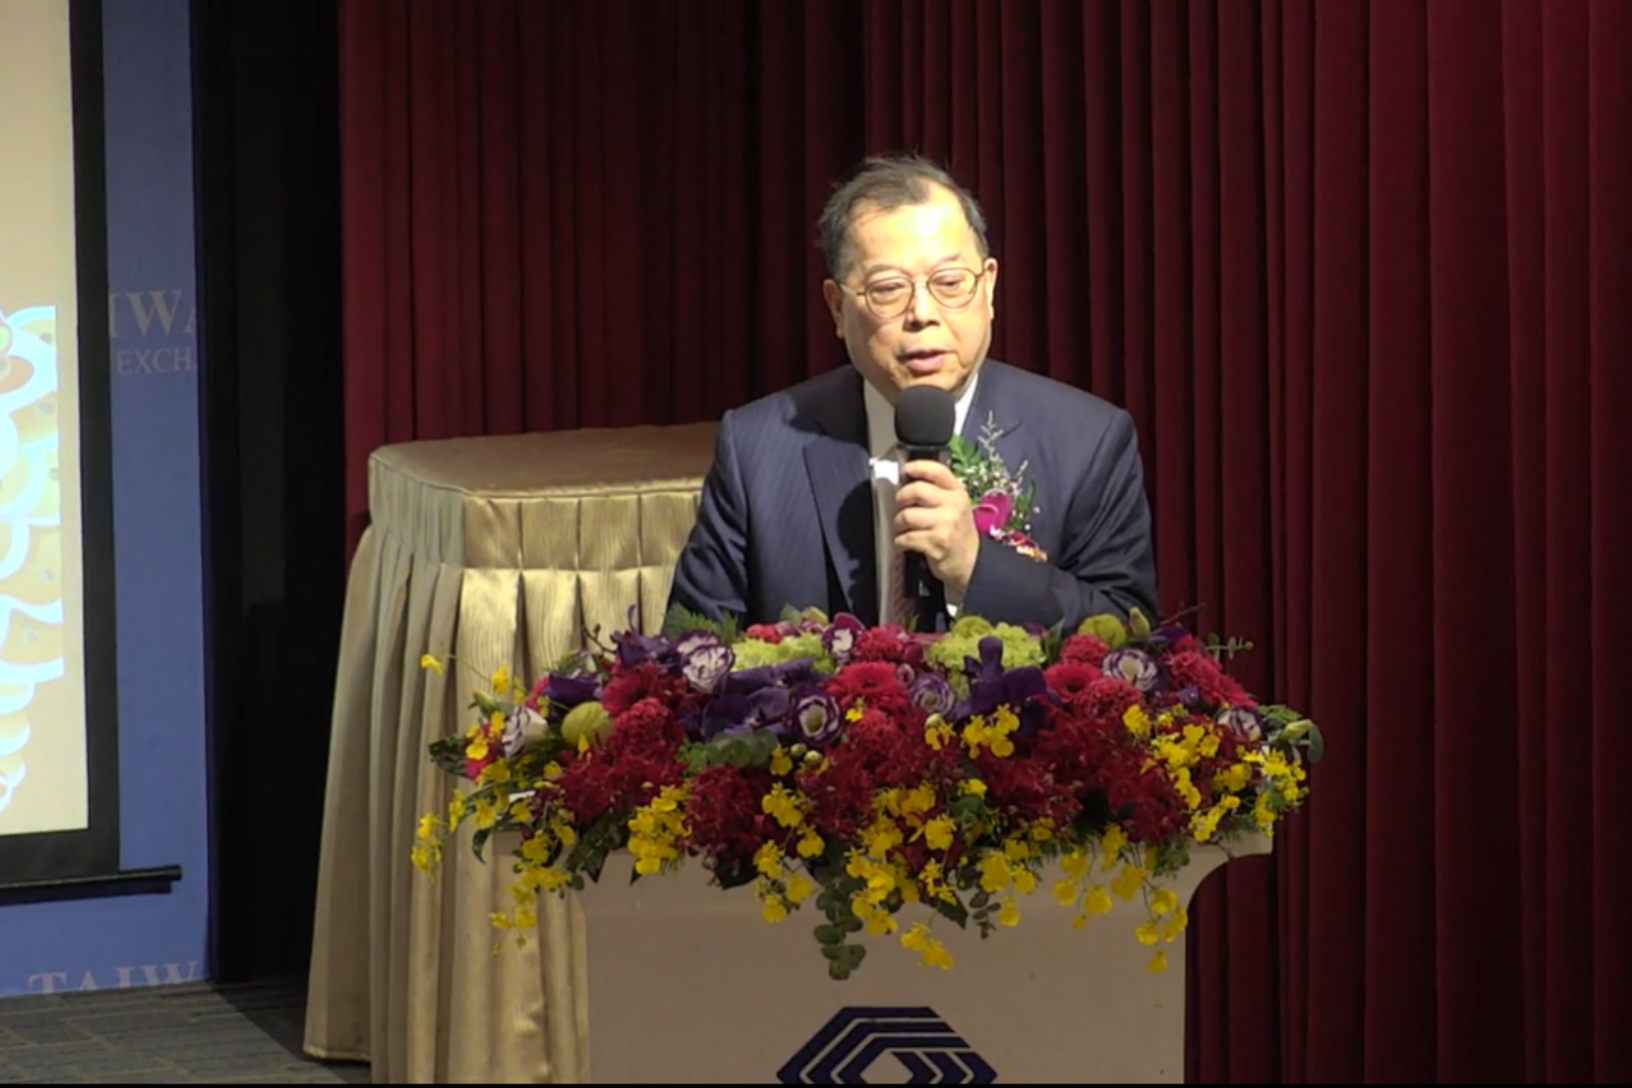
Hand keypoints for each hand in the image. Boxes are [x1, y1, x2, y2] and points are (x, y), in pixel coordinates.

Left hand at [893, 459, 979, 597]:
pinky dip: (899, 542)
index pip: (938, 471)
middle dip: (901, 499)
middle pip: (916, 490)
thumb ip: (937, 492)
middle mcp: (953, 505)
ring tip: (902, 529)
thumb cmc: (957, 532)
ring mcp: (945, 524)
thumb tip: (907, 482)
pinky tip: (904, 543)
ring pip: (907, 515)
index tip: (906, 470)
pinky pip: (906, 537)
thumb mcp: (955, 506)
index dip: (919, 466)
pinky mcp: (936, 543)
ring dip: (898, 524)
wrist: (970, 561)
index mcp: (957, 493)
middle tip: (900, 507)